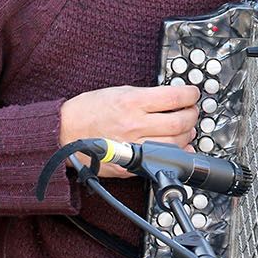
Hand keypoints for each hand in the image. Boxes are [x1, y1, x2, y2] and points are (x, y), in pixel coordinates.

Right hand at [58, 84, 199, 179]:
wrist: (64, 132)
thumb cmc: (87, 111)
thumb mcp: (117, 92)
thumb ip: (145, 96)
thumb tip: (170, 99)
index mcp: (131, 102)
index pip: (174, 97)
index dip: (191, 94)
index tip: (193, 94)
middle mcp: (135, 124)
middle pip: (180, 122)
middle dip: (192, 115)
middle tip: (191, 111)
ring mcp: (134, 146)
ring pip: (176, 144)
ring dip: (188, 135)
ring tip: (186, 128)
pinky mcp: (131, 165)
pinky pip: (161, 162)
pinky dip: (176, 155)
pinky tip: (178, 148)